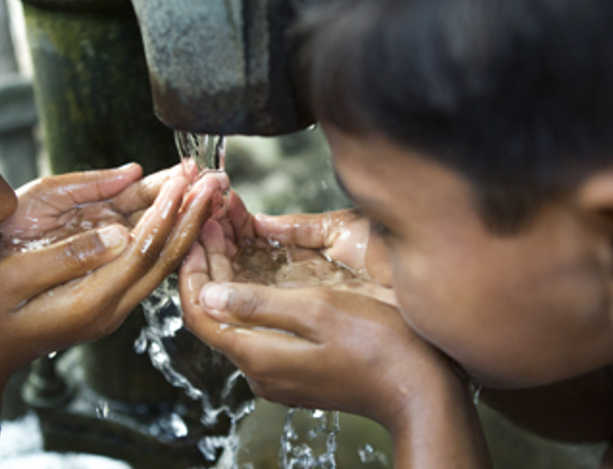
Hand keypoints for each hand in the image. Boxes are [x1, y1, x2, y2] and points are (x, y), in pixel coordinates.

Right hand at [0, 164, 225, 391]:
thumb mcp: (13, 280)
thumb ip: (67, 256)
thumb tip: (119, 232)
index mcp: (92, 301)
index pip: (144, 251)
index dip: (167, 213)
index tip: (184, 180)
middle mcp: (111, 308)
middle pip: (165, 259)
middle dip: (192, 217)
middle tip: (214, 181)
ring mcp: (111, 308)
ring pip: (161, 264)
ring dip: (186, 227)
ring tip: (204, 192)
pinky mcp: (105, 302)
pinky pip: (147, 269)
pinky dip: (167, 239)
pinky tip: (178, 218)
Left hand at [178, 193, 447, 426]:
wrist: (421, 389)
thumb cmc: (379, 345)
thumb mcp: (318, 311)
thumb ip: (259, 303)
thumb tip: (208, 293)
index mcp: (258, 356)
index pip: (200, 313)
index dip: (192, 269)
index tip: (196, 232)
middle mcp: (260, 371)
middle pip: (216, 314)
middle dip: (212, 265)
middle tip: (214, 222)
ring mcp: (279, 373)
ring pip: (238, 319)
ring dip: (232, 277)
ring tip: (232, 233)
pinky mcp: (298, 369)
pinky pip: (260, 328)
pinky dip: (253, 294)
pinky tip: (261, 267)